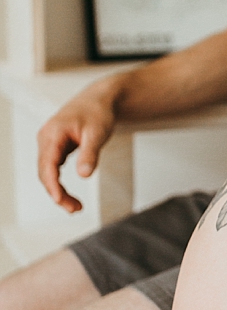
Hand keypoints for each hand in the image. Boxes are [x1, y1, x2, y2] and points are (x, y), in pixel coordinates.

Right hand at [36, 85, 118, 212]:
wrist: (99, 100)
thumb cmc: (98, 112)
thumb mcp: (98, 133)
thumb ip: (90, 154)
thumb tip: (84, 175)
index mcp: (53, 133)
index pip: (48, 164)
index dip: (52, 185)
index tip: (60, 201)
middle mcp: (46, 138)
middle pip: (45, 171)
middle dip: (57, 193)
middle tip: (75, 209)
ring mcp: (49, 142)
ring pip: (48, 171)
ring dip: (58, 189)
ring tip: (75, 206)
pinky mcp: (55, 146)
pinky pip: (52, 167)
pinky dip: (59, 181)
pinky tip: (68, 193)